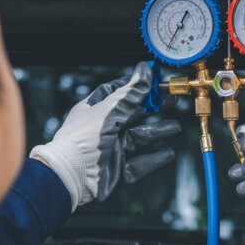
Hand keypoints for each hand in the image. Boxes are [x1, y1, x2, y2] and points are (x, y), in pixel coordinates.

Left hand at [31, 62, 179, 210]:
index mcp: (94, 110)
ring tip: (175, 126)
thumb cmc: (82, 139)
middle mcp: (101, 128)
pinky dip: (154, 158)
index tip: (152, 81)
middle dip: (152, 108)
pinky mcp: (115, 169)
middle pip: (131, 114)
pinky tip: (169, 153)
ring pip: (138, 138)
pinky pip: (139, 163)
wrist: (69, 175)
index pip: (115, 92)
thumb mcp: (109, 110)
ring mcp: (109, 149)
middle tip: (171, 101)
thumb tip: (144, 69)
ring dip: (157, 131)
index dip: (134, 86)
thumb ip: (131, 92)